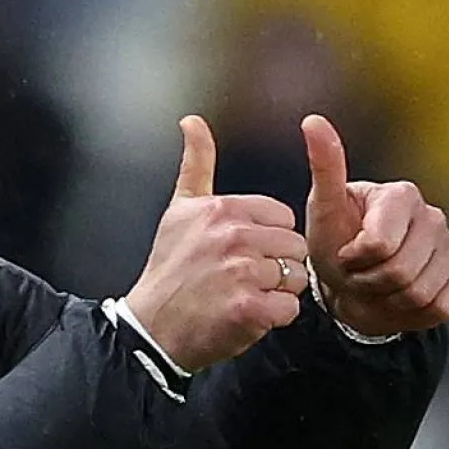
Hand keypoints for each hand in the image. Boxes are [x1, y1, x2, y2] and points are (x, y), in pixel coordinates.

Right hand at [126, 116, 308, 372]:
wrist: (152, 327)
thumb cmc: (169, 271)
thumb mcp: (179, 211)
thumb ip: (195, 164)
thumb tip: (192, 121)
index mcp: (221, 209)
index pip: (282, 218)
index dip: (266, 239)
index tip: (239, 253)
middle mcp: (232, 236)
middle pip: (293, 247)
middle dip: (275, 266)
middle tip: (239, 279)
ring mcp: (241, 273)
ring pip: (295, 278)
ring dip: (275, 292)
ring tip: (241, 296)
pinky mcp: (249, 308)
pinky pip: (289, 308)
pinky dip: (273, 318)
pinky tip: (245, 314)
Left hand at [301, 114, 448, 336]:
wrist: (351, 286)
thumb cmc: (335, 243)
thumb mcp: (323, 209)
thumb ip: (324, 166)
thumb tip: (312, 120)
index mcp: (402, 195)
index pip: (379, 244)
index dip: (355, 259)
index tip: (345, 253)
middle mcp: (434, 216)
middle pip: (401, 272)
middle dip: (369, 282)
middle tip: (358, 273)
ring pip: (421, 293)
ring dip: (388, 298)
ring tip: (376, 284)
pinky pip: (443, 306)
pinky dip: (415, 312)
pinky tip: (400, 297)